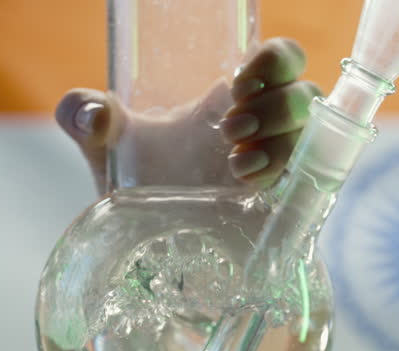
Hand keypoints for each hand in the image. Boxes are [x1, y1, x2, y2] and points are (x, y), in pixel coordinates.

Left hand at [54, 38, 320, 194]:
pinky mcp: (287, 204)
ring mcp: (282, 167)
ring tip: (236, 166)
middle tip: (231, 130)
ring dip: (279, 144)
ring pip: (313, 136)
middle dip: (275, 107)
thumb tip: (90, 113)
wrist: (153, 242)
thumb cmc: (140, 185)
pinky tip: (250, 186)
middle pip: (306, 95)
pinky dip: (288, 177)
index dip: (275, 62)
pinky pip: (314, 181)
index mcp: (234, 100)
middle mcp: (267, 129)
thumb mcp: (106, 145)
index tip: (239, 86)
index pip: (282, 61)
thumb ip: (83, 115)